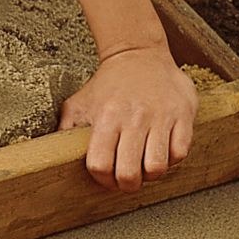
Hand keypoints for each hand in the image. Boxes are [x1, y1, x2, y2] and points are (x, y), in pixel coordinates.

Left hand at [58, 44, 197, 192]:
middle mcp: (133, 119)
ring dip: (151, 174)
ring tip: (145, 165)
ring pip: (157, 167)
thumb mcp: (79, 103)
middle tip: (128, 178)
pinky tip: (162, 150)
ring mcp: (160, 117)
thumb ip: (67, 129)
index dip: (103, 179)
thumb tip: (56, 154)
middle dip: (127, 184)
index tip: (107, 178)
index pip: (100, 165)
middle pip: (130, 173)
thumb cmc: (108, 84)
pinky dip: (172, 159)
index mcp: (106, 118)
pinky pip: (179, 152)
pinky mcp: (182, 115)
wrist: (139, 54)